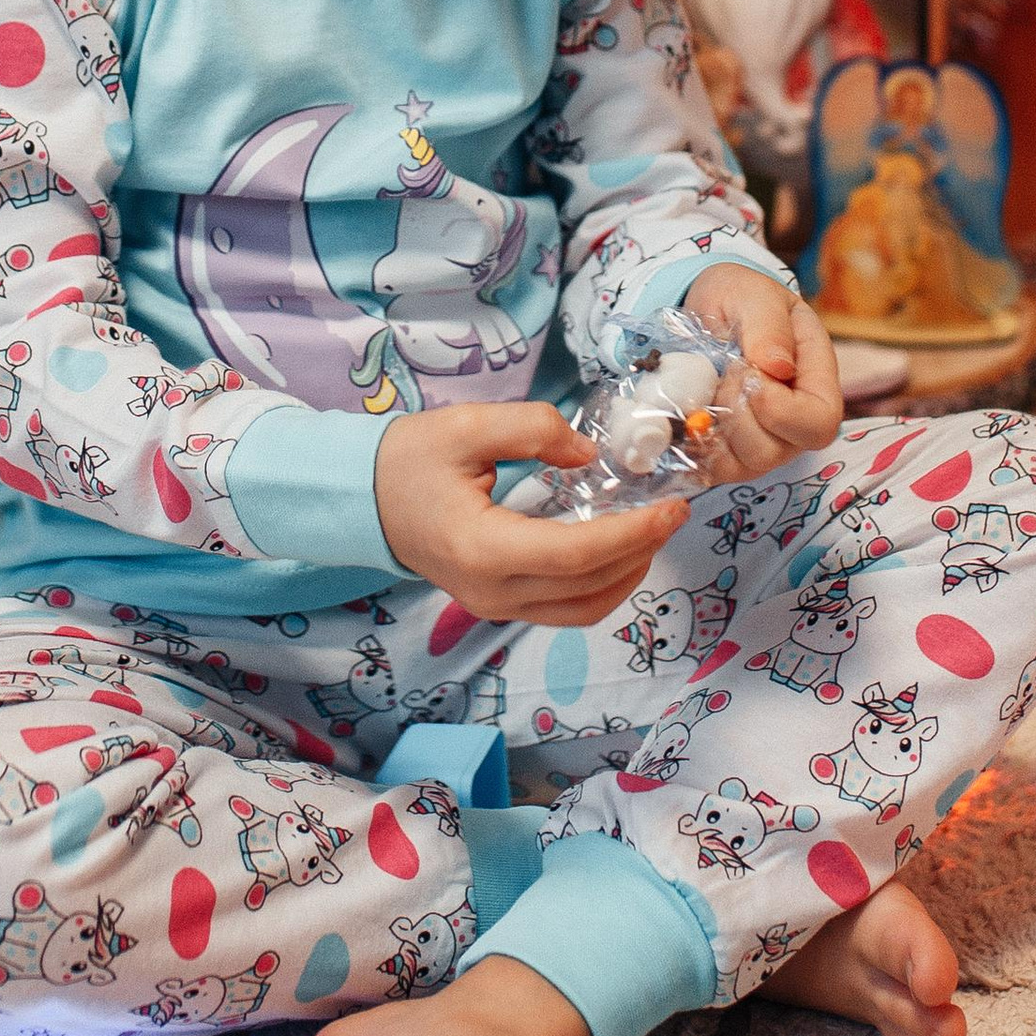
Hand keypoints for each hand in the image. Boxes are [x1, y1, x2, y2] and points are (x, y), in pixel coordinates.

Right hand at [375, 400, 684, 628]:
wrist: (362, 500)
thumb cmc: (408, 460)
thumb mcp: (466, 425)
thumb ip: (533, 430)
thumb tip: (588, 454)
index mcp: (483, 550)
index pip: (576, 555)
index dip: (631, 535)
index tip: (670, 508)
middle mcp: (493, 592)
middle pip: (588, 588)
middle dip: (641, 552)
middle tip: (673, 512)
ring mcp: (495, 607)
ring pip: (583, 610)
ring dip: (628, 575)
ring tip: (653, 531)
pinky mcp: (499, 606)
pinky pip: (566, 610)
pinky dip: (603, 586)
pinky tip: (618, 550)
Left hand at [681, 263, 842, 483]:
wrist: (707, 309)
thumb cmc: (741, 299)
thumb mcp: (755, 294)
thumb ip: (768, 325)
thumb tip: (777, 367)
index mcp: (816, 383)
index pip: (818, 423)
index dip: (782, 411)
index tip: (749, 375)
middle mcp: (793, 424)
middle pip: (775, 451)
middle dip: (738, 413)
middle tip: (723, 373)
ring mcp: (760, 443)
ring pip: (741, 465)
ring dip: (714, 425)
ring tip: (708, 385)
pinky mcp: (726, 454)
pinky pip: (710, 469)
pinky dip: (692, 442)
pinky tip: (686, 409)